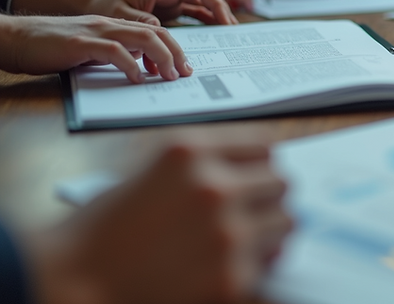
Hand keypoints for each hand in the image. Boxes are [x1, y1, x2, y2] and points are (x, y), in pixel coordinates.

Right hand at [0, 15, 192, 82]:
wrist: (16, 37)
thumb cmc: (50, 47)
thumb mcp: (90, 50)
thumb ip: (113, 54)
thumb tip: (138, 69)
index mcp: (112, 25)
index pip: (154, 30)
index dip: (173, 47)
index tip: (183, 67)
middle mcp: (108, 24)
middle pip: (155, 32)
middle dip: (176, 52)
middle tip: (184, 73)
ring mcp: (95, 31)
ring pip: (142, 37)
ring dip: (161, 57)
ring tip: (169, 76)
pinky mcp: (79, 44)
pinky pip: (114, 51)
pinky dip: (130, 64)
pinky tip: (137, 78)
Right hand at [27, 134, 291, 303]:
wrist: (73, 280)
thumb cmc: (106, 225)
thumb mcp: (151, 166)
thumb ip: (206, 158)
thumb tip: (261, 162)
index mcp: (190, 150)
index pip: (264, 145)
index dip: (259, 164)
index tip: (255, 176)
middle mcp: (214, 186)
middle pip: (282, 181)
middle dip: (266, 196)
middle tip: (248, 210)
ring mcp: (227, 233)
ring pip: (287, 221)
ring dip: (268, 229)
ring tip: (241, 238)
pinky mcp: (233, 278)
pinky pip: (271, 261)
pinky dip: (256, 264)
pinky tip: (228, 264)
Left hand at [78, 0, 237, 25]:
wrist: (93, 2)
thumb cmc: (104, 4)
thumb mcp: (119, 12)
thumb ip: (140, 19)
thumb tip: (159, 28)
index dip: (216, 2)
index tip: (225, 19)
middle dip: (221, 11)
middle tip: (233, 29)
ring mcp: (171, 2)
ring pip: (202, 6)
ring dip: (216, 17)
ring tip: (229, 32)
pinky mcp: (169, 11)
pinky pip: (193, 14)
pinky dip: (205, 22)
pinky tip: (216, 32)